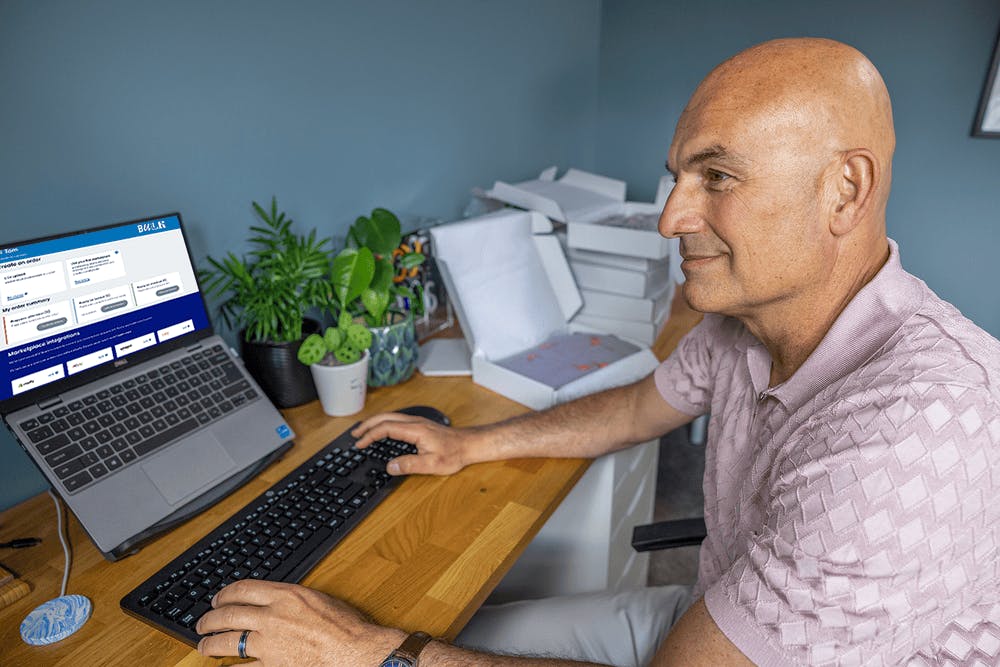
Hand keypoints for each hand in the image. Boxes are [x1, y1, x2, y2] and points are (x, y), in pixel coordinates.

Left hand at [196, 580, 403, 665]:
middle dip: (210, 619)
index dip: (224, 594)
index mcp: (285, 595)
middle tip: (203, 623)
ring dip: (211, 644)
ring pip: (228, 641)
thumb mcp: (316, 599)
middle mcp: (272, 617)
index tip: (218, 599)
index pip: (243, 589)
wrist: (355, 651)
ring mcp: (269, 644)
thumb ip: (291, 598)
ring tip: (204, 645)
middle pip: (228, 615)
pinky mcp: (272, 666)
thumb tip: (275, 600)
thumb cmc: (344, 626)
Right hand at [351, 411, 474, 475]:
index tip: (360, 444)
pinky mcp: (420, 425)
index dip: (370, 435)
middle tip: (354, 435)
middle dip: (367, 425)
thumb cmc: (454, 453)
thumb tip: (390, 466)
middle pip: (384, 417)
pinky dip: (384, 423)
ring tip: (363, 432)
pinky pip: (396, 420)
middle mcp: (414, 422)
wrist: (469, 444)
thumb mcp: (432, 464)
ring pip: (390, 417)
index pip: (386, 428)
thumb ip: (410, 465)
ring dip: (374, 422)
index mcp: (415, 430)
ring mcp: (417, 422)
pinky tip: (382, 431)